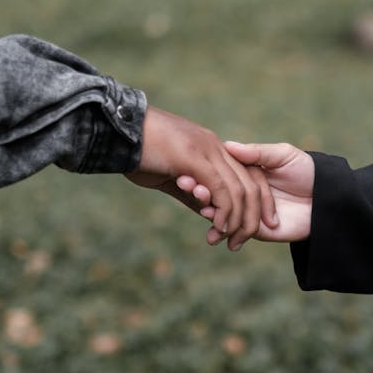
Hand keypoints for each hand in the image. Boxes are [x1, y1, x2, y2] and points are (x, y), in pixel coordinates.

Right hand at [125, 107, 277, 249]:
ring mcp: (207, 150)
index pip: (248, 174)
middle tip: (243, 240)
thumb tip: (209, 213)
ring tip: (231, 239)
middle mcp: (215, 147)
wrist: (115, 132)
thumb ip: (192, 192)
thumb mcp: (170, 176)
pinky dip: (224, 211)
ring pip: (239, 190)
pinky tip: (218, 227)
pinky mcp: (194, 158)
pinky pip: (220, 189)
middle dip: (253, 215)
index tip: (256, 224)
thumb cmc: (138, 155)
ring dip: (238, 220)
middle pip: (251, 183)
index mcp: (212, 148)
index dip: (257, 200)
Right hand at [179, 141, 313, 243]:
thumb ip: (257, 153)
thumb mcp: (283, 155)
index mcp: (247, 170)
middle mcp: (244, 191)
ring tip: (201, 208)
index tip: (187, 171)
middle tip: (188, 188)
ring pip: (221, 213)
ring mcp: (248, 211)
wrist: (328, 201)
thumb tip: (229, 145)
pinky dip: (222, 233)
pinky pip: (235, 232)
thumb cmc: (308, 172)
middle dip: (200, 191)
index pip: (220, 171)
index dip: (203, 172)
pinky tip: (213, 232)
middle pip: (216, 192)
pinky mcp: (256, 230)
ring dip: (208, 212)